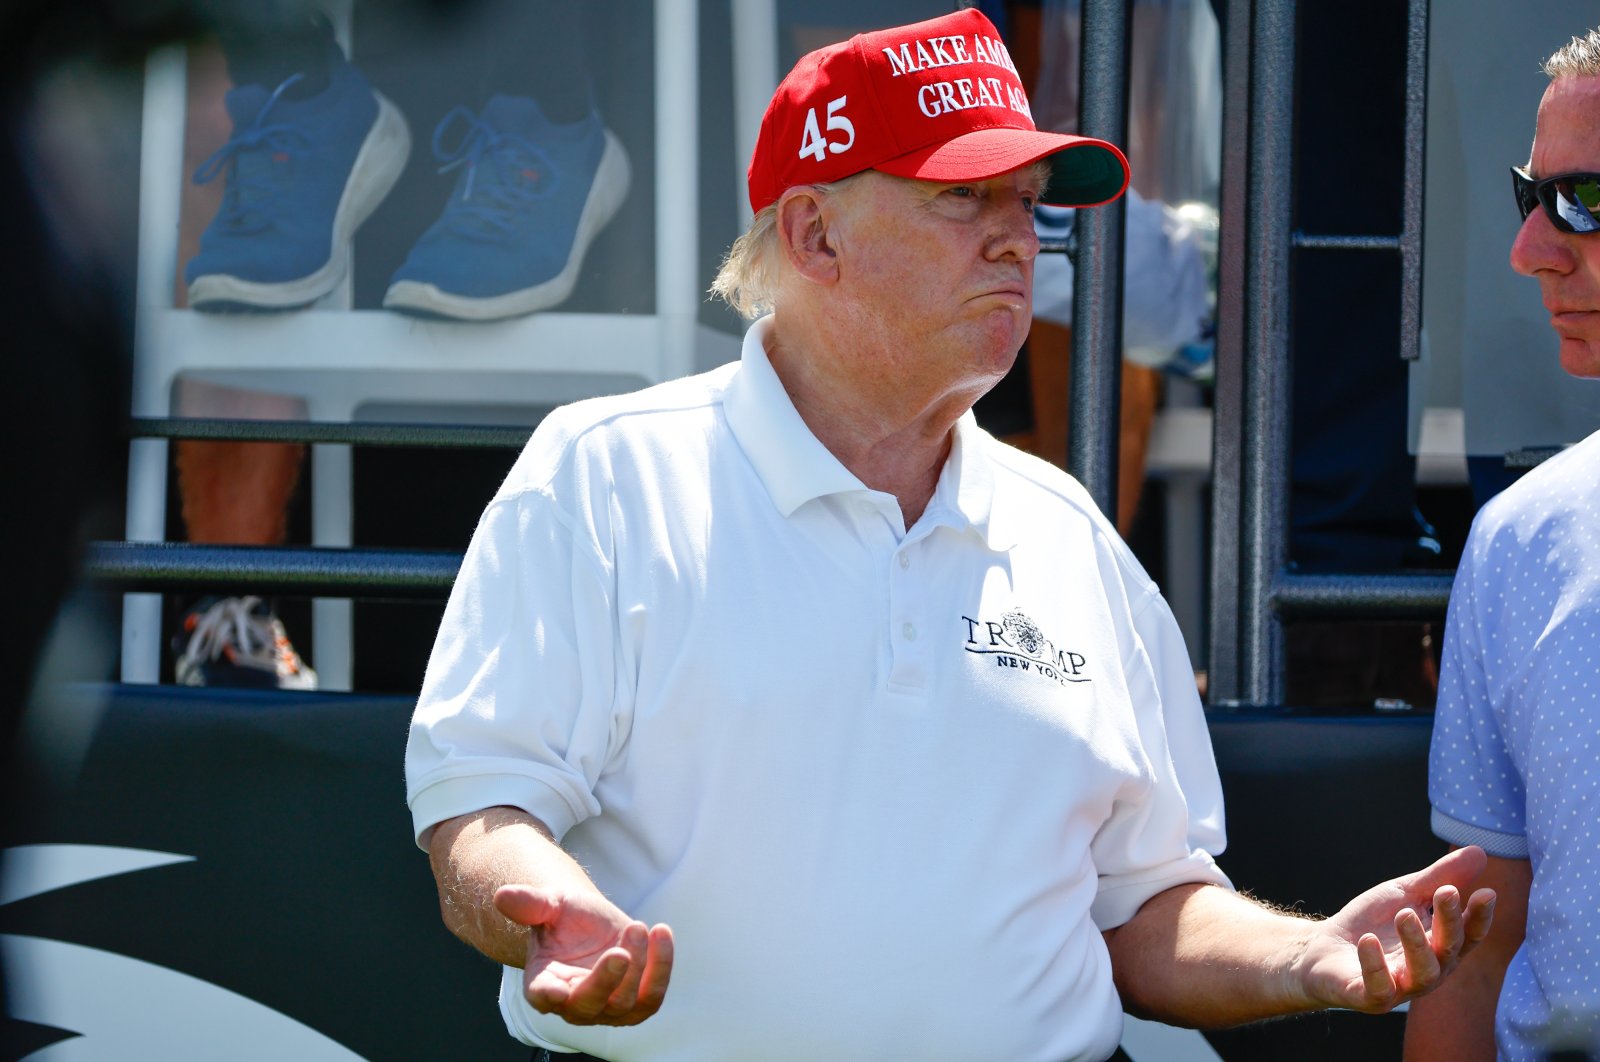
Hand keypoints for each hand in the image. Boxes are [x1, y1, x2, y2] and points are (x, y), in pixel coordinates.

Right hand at [494, 884, 673, 1025]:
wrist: (591, 925)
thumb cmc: (564, 918)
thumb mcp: (549, 904)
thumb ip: (529, 904)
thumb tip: (502, 895)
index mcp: (543, 982)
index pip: (542, 996)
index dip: (549, 996)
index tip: (558, 990)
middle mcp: (573, 1003)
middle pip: (588, 1004)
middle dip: (605, 980)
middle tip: (619, 952)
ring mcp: (607, 1008)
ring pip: (625, 1003)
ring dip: (638, 967)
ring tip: (637, 927)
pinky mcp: (638, 1001)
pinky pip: (653, 994)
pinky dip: (662, 967)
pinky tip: (661, 932)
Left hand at [1296, 845, 1495, 1011]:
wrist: (1323, 948)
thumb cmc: (1373, 922)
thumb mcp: (1405, 894)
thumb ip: (1439, 878)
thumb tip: (1480, 851)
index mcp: (1441, 946)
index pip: (1468, 934)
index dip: (1480, 916)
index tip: (1487, 893)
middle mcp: (1428, 971)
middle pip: (1449, 950)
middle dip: (1450, 922)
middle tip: (1445, 892)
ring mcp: (1401, 987)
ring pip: (1422, 973)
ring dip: (1416, 943)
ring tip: (1404, 914)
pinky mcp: (1370, 997)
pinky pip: (1379, 988)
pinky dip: (1375, 965)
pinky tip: (1368, 940)